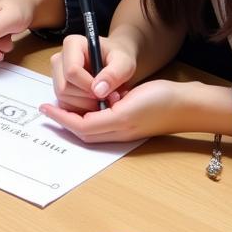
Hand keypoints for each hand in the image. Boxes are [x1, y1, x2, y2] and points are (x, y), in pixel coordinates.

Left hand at [40, 79, 190, 142]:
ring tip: (61, 106)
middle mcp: (118, 129)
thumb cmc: (159, 102)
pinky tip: (87, 101)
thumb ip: (104, 117)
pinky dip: (90, 112)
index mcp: (115, 126)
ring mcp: (125, 125)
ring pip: (92, 126)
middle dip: (64, 120)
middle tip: (47, 109)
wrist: (186, 102)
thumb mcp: (126, 110)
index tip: (45, 109)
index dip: (61, 118)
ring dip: (75, 117)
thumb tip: (81, 121)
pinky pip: (103, 119)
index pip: (80, 126)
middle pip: (83, 130)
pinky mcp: (130, 117)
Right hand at [49, 32, 135, 113]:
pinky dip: (79, 108)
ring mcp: (57, 73)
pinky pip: (63, 104)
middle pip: (63, 86)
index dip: (88, 85)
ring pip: (62, 97)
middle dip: (86, 98)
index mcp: (72, 44)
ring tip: (102, 100)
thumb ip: (114, 74)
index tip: (105, 91)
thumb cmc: (119, 59)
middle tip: (106, 98)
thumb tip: (97, 90)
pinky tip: (94, 102)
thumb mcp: (124, 63)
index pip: (71, 70)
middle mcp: (60, 58)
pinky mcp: (58, 86)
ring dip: (84, 105)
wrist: (116, 63)